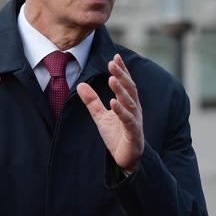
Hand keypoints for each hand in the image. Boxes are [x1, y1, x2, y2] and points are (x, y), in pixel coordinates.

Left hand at [77, 54, 143, 171]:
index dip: (122, 70)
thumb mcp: (100, 116)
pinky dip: (121, 111)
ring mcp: (135, 121)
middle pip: (129, 88)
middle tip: (112, 63)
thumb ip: (92, 101)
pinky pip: (127, 120)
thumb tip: (80, 85)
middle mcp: (134, 109)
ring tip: (112, 79)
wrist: (125, 158)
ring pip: (130, 102)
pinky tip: (113, 102)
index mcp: (129, 103)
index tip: (115, 56)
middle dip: (121, 75)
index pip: (126, 83)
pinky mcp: (133, 133)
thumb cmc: (116, 136)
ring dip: (121, 90)